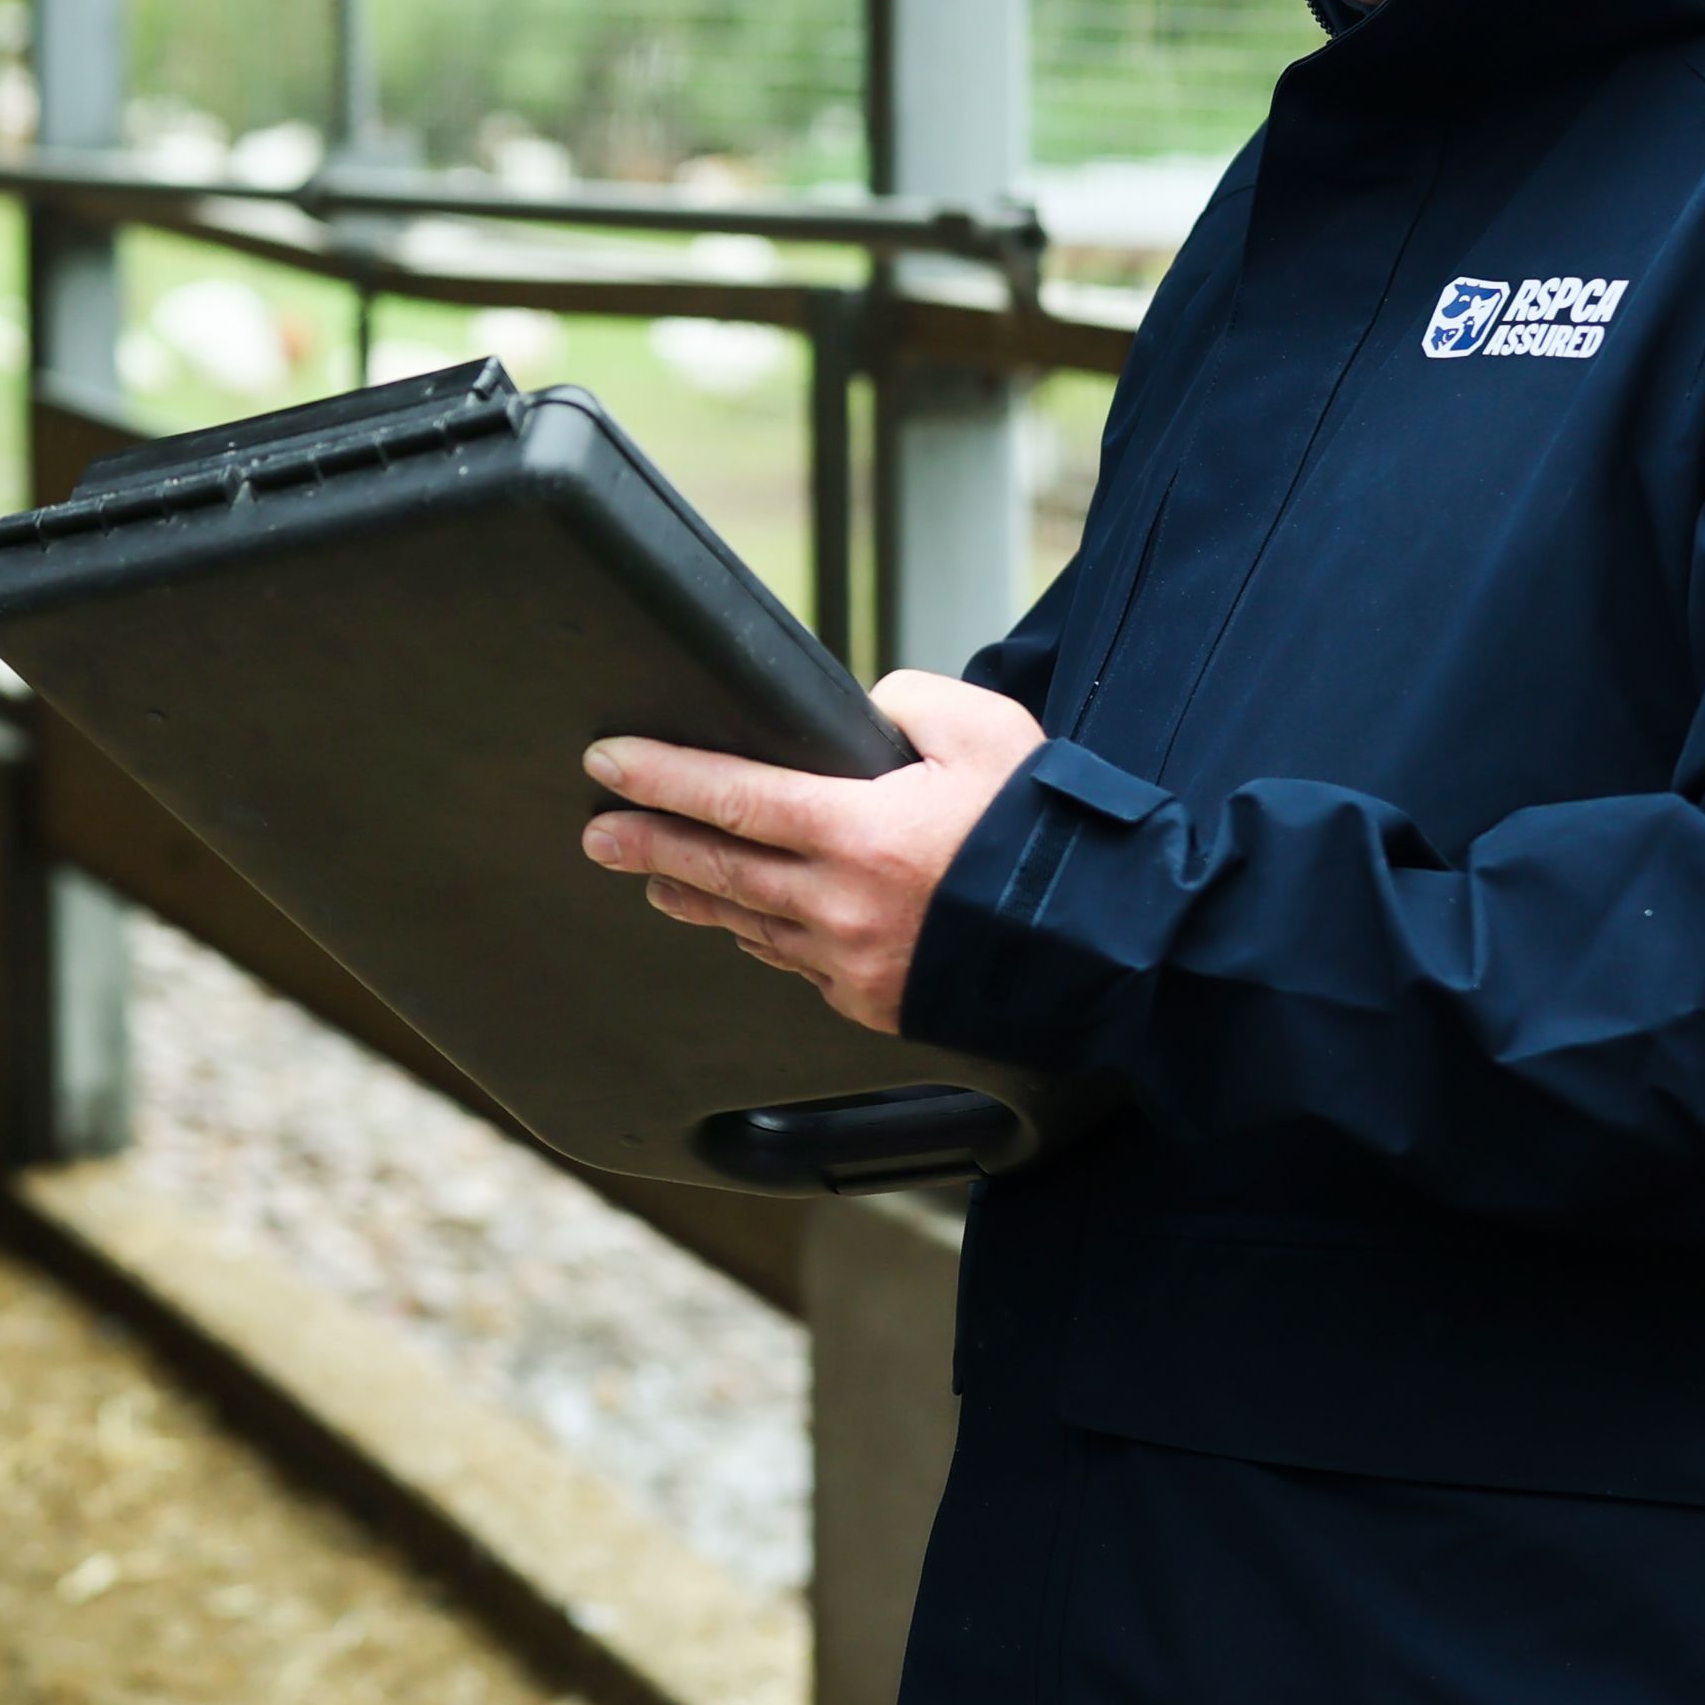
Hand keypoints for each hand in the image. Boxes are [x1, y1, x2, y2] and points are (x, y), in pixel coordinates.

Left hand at [575, 673, 1047, 1027]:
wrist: (1109, 942)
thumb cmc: (1047, 831)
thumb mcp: (982, 729)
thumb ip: (905, 704)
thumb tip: (861, 716)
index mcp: (857, 832)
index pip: (730, 797)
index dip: (661, 778)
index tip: (608, 764)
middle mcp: (839, 905)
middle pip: (716, 869)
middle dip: (646, 846)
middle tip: (596, 832)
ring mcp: (851, 962)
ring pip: (748, 924)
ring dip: (692, 896)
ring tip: (651, 878)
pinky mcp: (873, 1000)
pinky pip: (799, 964)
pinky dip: (764, 936)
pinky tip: (743, 921)